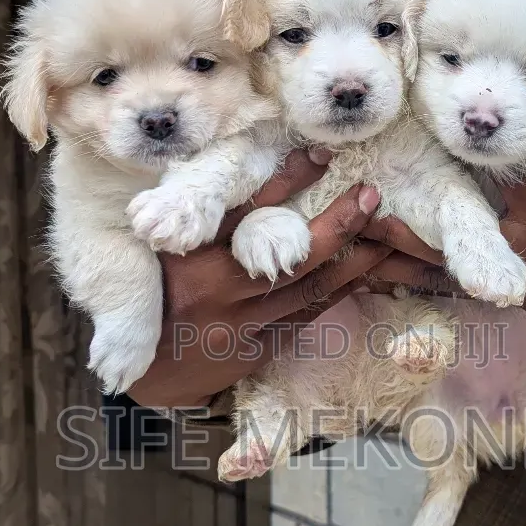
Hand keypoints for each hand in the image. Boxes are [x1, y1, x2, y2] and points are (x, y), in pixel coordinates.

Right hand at [130, 152, 389, 408]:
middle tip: (369, 196)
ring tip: (386, 236)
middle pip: (294, 255)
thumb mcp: (163, 250)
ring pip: (310, 290)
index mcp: (193, 254)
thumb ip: (198, 220)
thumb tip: (239, 174)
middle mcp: (220, 288)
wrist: (139, 369)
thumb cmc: (153, 295)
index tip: (321, 155)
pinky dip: (336, 294)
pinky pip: (305, 318)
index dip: (288, 180)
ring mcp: (242, 324)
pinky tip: (362, 275)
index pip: (249, 210)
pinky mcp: (256, 350)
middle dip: (339, 224)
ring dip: (353, 262)